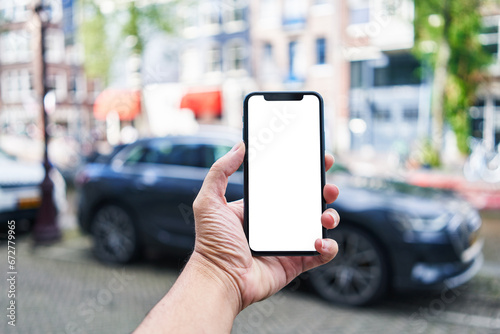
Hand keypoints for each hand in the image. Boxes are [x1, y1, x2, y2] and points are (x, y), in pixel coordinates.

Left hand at [191, 141, 339, 312]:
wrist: (220, 278)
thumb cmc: (211, 243)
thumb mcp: (209, 201)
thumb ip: (220, 171)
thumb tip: (240, 146)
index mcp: (261, 207)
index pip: (287, 184)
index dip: (304, 172)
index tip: (317, 159)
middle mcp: (277, 222)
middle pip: (309, 201)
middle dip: (325, 191)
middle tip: (328, 186)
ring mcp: (289, 242)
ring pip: (320, 224)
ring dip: (330, 216)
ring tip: (325, 216)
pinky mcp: (296, 262)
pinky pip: (322, 253)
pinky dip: (329, 246)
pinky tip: (319, 242)